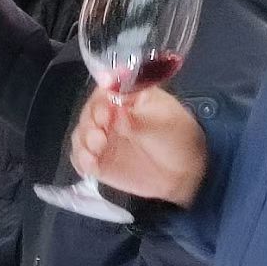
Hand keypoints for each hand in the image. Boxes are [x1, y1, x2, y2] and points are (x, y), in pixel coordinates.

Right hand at [69, 86, 208, 207]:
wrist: (186, 173)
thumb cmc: (178, 138)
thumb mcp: (163, 122)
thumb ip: (137, 119)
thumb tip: (116, 111)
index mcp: (125, 98)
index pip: (104, 92)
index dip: (100, 100)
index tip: (106, 113)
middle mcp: (109, 115)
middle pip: (88, 113)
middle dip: (89, 123)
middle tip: (100, 134)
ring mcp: (102, 138)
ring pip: (80, 135)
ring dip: (83, 141)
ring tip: (97, 148)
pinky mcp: (99, 161)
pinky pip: (81, 158)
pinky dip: (81, 160)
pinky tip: (91, 163)